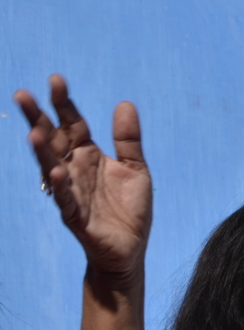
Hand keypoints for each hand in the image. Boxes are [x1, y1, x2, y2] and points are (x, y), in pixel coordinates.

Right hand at [14, 75, 152, 286]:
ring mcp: (71, 192)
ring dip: (41, 151)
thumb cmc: (129, 209)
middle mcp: (75, 170)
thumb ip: (128, 139)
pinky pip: (64, 199)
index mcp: (89, 155)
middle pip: (53, 140)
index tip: (55, 80)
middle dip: (38, 118)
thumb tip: (124, 103)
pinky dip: (60, 186)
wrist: (130, 249)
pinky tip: (57, 172)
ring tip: (33, 132)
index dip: (64, 104)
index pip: (73, 124)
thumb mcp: (136, 169)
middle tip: (22, 94)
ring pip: (51, 167)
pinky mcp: (75, 216)